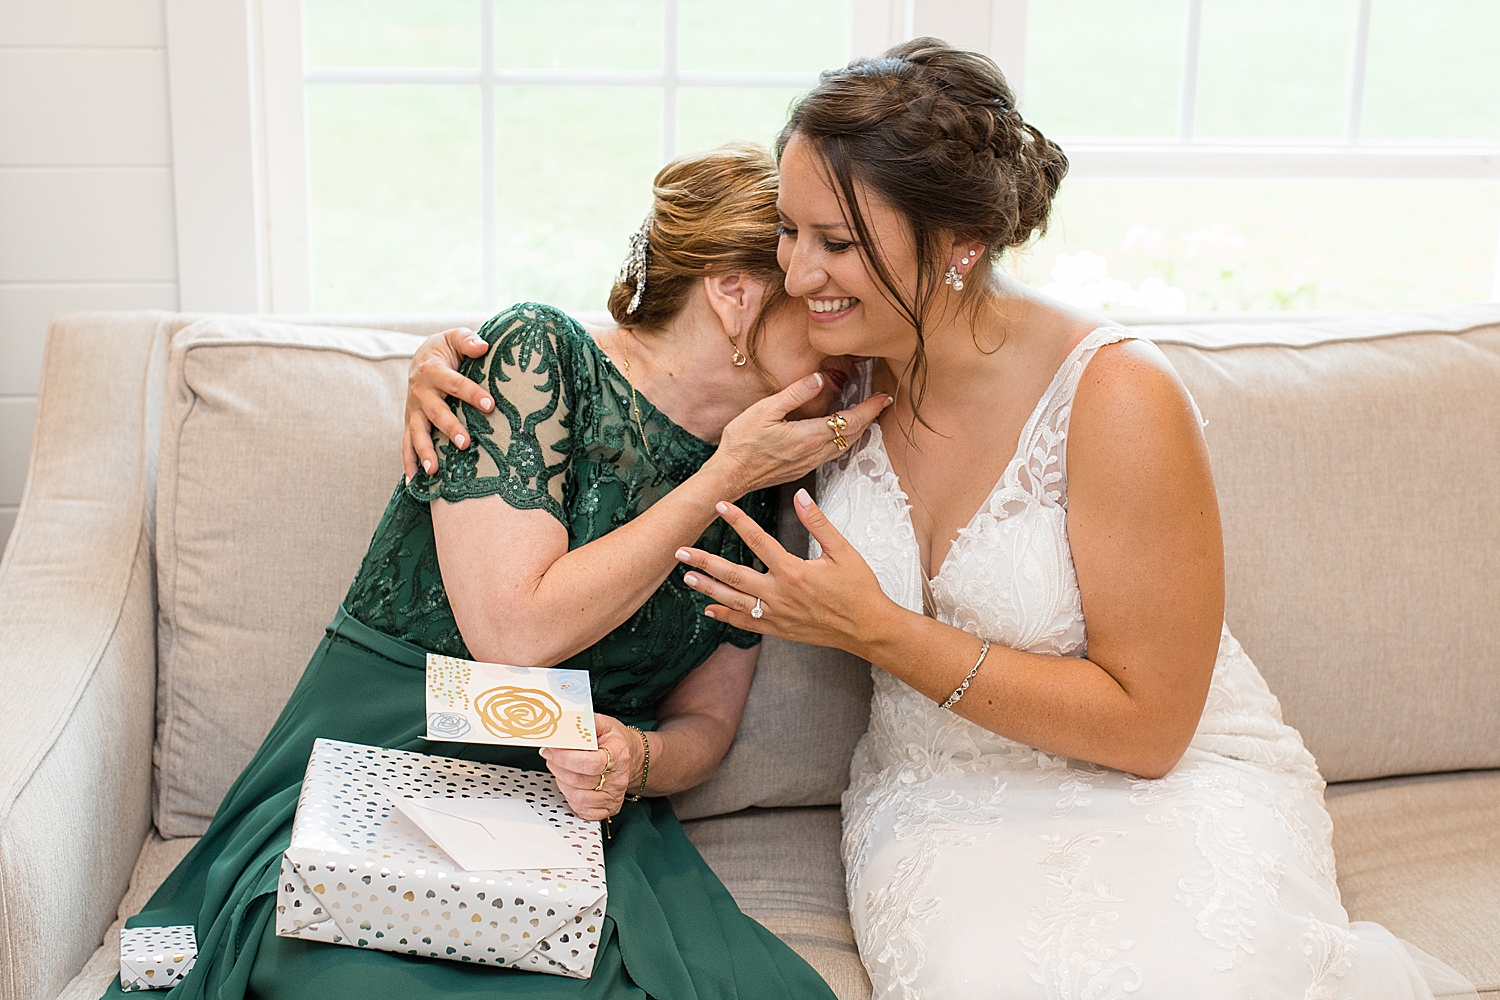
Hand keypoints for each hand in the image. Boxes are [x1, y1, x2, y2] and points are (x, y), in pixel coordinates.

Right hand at [402, 328, 493, 479]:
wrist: (420, 357)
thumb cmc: (445, 349)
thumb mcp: (455, 337)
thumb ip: (468, 340)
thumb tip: (483, 346)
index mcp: (434, 370)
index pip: (456, 384)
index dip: (473, 394)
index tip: (491, 406)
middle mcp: (420, 392)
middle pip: (436, 412)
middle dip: (450, 428)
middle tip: (465, 443)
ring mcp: (413, 410)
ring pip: (417, 432)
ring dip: (425, 452)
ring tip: (434, 471)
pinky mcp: (410, 422)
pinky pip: (406, 444)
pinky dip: (408, 463)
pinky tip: (413, 482)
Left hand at [538, 714, 640, 820]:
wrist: (631, 756)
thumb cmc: (614, 741)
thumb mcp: (602, 724)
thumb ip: (582, 722)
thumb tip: (561, 724)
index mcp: (619, 754)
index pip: (590, 763)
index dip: (565, 758)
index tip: (551, 750)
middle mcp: (619, 778)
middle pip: (579, 781)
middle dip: (557, 768)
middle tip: (550, 757)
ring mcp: (615, 795)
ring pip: (578, 798)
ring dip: (561, 783)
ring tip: (560, 770)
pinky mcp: (609, 808)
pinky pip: (583, 810)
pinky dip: (571, 799)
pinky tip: (570, 785)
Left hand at [675, 488, 893, 653]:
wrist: (868, 629)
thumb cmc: (859, 589)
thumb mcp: (843, 551)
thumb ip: (818, 523)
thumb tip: (801, 496)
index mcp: (794, 571)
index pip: (758, 540)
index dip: (737, 520)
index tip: (720, 506)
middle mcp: (779, 594)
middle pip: (733, 574)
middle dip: (704, 561)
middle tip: (680, 551)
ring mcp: (777, 615)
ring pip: (734, 601)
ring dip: (708, 589)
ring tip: (686, 577)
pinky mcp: (779, 630)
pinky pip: (746, 623)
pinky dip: (726, 616)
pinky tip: (709, 609)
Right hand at [709, 374, 890, 497]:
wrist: (730, 475)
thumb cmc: (742, 443)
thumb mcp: (765, 410)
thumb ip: (795, 393)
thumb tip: (819, 379)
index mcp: (809, 435)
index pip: (850, 421)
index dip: (870, 409)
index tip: (884, 397)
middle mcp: (814, 452)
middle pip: (853, 435)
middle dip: (870, 418)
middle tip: (882, 403)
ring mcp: (809, 462)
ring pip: (844, 446)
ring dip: (858, 430)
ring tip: (866, 416)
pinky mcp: (801, 468)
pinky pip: (831, 453)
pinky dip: (843, 440)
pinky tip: (839, 433)